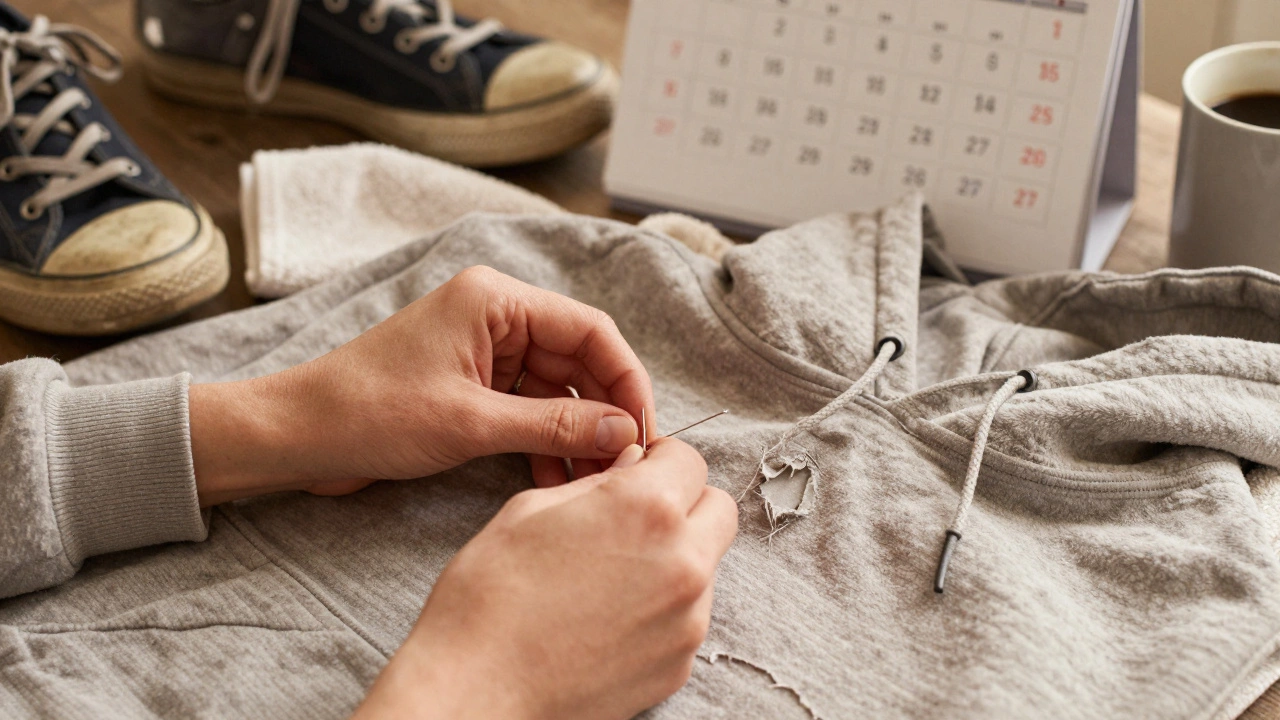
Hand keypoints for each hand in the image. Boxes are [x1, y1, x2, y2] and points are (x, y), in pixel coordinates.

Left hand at [189, 266, 656, 504]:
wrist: (295, 438)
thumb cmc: (367, 413)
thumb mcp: (471, 423)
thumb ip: (555, 425)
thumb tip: (625, 432)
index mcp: (496, 300)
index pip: (590, 330)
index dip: (626, 380)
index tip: (645, 430)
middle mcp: (496, 317)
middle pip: (579, 361)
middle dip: (603, 413)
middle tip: (623, 465)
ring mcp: (484, 352)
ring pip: (557, 391)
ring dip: (576, 435)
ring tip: (591, 482)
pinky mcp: (471, 386)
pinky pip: (528, 410)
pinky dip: (544, 443)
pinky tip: (555, 480)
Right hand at [353, 439, 738, 719]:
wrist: (476, 689)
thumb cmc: (490, 595)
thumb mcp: (532, 508)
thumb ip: (598, 482)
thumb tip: (633, 468)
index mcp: (647, 509)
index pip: (690, 460)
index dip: (660, 459)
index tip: (637, 471)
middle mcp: (682, 562)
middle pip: (719, 510)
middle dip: (684, 503)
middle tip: (635, 516)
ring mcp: (687, 620)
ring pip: (707, 565)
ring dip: (675, 556)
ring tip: (613, 573)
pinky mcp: (679, 664)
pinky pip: (687, 616)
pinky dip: (662, 607)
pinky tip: (609, 615)